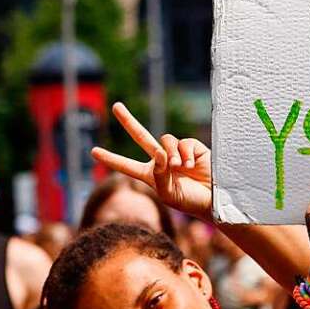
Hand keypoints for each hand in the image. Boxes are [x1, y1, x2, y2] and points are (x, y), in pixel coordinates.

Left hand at [91, 102, 212, 221]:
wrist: (216, 198)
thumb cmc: (191, 202)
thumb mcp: (169, 194)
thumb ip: (160, 175)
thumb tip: (158, 152)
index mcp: (151, 175)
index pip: (127, 166)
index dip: (111, 158)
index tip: (93, 151)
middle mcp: (161, 162)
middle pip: (141, 137)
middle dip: (128, 121)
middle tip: (116, 106)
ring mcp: (176, 153)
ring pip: (165, 141)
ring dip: (170, 153)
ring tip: (180, 167)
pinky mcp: (192, 147)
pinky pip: (183, 143)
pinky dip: (185, 153)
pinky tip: (192, 165)